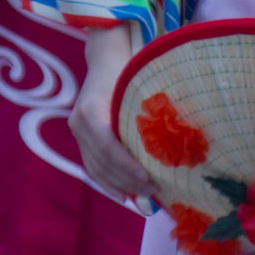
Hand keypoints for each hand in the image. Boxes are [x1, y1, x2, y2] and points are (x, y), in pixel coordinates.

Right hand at [69, 24, 156, 202]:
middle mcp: (79, 121)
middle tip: (154, 192)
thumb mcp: (139, 86)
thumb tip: (177, 143)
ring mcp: (76, 129)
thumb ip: (149, 112)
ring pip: (95, 167)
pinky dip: (107, 182)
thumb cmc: (128, 70)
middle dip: (128, 180)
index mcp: (93, 109)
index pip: (108, 146)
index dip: (126, 166)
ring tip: (144, 197)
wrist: (104, 58)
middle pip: (102, 161)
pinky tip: (123, 195)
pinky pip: (91, 165)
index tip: (148, 178)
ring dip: (119, 185)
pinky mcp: (79, 135)